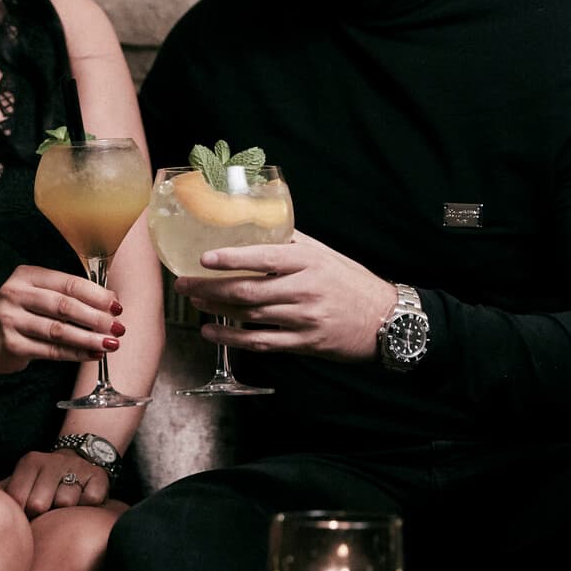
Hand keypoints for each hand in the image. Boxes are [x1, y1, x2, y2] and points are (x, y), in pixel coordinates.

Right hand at [0, 265, 124, 370]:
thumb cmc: (23, 315)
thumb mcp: (39, 296)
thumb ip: (68, 296)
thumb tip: (111, 303)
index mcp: (26, 275)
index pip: (69, 283)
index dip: (96, 295)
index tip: (116, 305)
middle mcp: (15, 294)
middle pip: (64, 306)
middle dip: (96, 318)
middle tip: (118, 327)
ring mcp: (10, 319)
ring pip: (59, 330)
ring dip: (89, 338)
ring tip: (111, 343)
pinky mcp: (11, 344)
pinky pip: (51, 350)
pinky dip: (76, 353)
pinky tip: (93, 354)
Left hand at [2, 449, 108, 516]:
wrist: (79, 460)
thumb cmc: (42, 481)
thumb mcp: (20, 480)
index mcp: (30, 462)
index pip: (16, 498)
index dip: (20, 513)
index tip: (26, 514)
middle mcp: (53, 461)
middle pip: (39, 504)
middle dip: (41, 515)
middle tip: (46, 512)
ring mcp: (77, 467)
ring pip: (65, 503)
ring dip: (65, 512)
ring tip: (64, 507)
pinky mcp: (98, 476)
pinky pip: (90, 501)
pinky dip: (86, 507)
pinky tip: (82, 503)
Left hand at [175, 231, 395, 362]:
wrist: (387, 319)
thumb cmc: (352, 282)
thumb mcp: (325, 255)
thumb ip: (292, 242)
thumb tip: (256, 226)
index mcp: (308, 262)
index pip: (263, 258)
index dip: (231, 259)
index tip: (203, 258)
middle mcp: (305, 289)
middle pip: (248, 290)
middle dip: (210, 287)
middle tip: (184, 283)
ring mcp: (304, 319)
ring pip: (250, 315)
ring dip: (216, 309)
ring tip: (194, 301)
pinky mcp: (304, 343)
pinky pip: (261, 342)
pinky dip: (232, 338)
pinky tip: (212, 331)